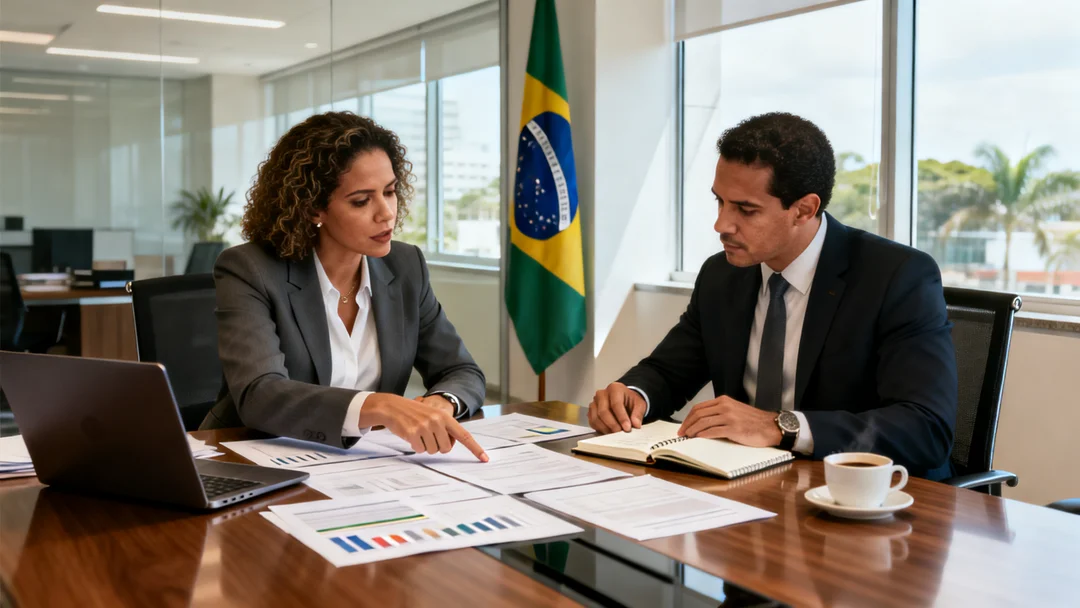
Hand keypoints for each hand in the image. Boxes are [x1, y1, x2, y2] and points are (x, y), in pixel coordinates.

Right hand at [361, 393, 487, 460]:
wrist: (392, 406)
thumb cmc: (413, 413)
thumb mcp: (432, 415)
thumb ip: (444, 428)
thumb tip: (450, 445)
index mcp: (445, 417)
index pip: (464, 435)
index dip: (475, 448)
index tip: (485, 458)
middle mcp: (437, 421)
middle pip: (445, 449)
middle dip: (437, 447)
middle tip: (428, 437)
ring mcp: (425, 427)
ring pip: (432, 450)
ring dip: (425, 446)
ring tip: (418, 434)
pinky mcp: (413, 433)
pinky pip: (419, 450)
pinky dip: (415, 446)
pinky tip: (410, 435)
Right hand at [588, 382, 645, 433]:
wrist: (624, 400)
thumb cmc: (630, 401)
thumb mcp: (640, 404)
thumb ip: (638, 414)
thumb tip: (635, 424)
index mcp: (614, 389)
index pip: (616, 404)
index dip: (621, 417)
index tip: (627, 428)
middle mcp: (601, 394)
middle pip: (603, 411)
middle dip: (612, 424)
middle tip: (621, 433)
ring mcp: (594, 403)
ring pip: (596, 418)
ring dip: (606, 428)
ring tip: (616, 434)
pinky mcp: (591, 412)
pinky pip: (592, 422)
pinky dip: (600, 429)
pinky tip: (609, 432)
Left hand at [677, 396, 781, 447]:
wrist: (771, 426)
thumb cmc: (753, 421)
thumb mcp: (735, 410)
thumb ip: (720, 412)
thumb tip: (702, 422)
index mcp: (724, 401)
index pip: (699, 407)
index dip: (688, 418)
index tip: (683, 426)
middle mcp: (725, 406)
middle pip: (698, 414)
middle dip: (687, 425)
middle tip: (682, 433)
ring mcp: (729, 417)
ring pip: (703, 423)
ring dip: (693, 431)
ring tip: (688, 437)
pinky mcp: (733, 428)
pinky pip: (713, 431)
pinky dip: (703, 435)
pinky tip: (699, 439)